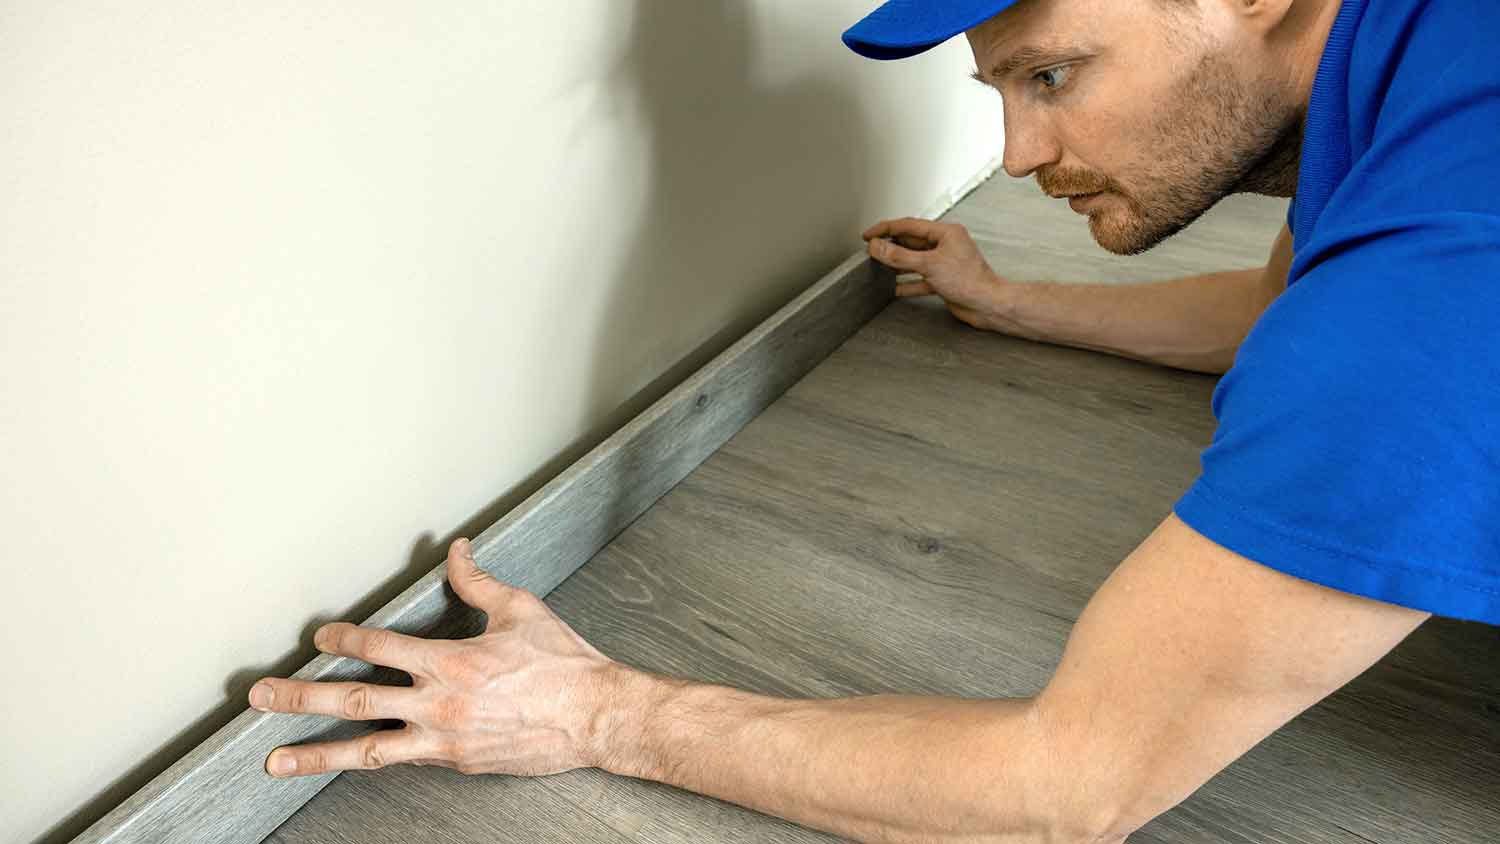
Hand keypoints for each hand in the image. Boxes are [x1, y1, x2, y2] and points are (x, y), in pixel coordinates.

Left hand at [249, 537, 624, 777]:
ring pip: (366, 752)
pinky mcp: (456, 763)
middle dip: (299, 699)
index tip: (318, 638)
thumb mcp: (520, 610)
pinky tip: (347, 764)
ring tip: (274, 762)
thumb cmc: (563, 663)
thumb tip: (457, 550)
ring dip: (315, 756)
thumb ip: (478, 582)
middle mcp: (439, 704)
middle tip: (259, 698)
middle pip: (353, 702)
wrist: (595, 717)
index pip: (378, 648)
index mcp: (451, 662)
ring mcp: (444, 740)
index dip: (342, 640)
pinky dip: (372, 762)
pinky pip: (405, 762)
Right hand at [863, 218, 1011, 329]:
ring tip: (880, 266)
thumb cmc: (970, 281)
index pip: (909, 225)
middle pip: (911, 242)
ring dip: (897, 264)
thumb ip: (899, 256)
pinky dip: (908, 283)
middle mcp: (946, 245)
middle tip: (871, 250)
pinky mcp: (944, 280)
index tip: (869, 234)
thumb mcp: (929, 265)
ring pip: (915, 260)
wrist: (987, 305)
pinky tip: (896, 288)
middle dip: (891, 247)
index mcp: (946, 232)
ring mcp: (945, 263)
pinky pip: (921, 279)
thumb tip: (878, 247)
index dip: (886, 229)